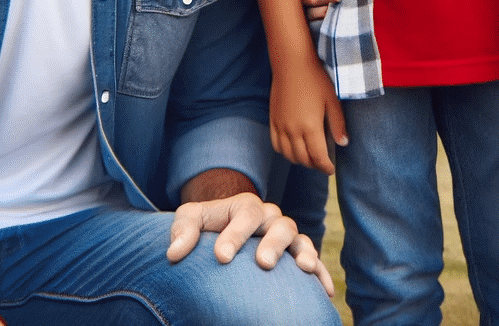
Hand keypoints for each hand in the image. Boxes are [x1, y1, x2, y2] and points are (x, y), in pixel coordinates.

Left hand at [166, 192, 334, 296]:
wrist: (226, 227)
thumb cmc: (206, 225)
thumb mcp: (190, 219)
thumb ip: (183, 231)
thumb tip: (174, 254)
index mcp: (245, 206)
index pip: (243, 216)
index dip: (234, 235)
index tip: (221, 257)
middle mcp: (271, 218)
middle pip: (279, 225)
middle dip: (272, 244)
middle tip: (263, 263)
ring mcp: (286, 235)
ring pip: (300, 239)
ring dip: (303, 253)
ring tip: (303, 268)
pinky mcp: (296, 253)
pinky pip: (313, 260)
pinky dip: (320, 273)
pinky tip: (324, 292)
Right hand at [269, 60, 345, 174]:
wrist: (291, 63)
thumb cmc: (315, 78)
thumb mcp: (332, 100)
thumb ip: (338, 124)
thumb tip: (343, 143)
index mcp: (310, 127)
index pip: (318, 157)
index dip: (325, 167)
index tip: (331, 169)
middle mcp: (293, 130)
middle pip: (302, 159)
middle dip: (314, 165)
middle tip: (322, 164)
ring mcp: (280, 126)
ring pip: (288, 154)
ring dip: (299, 160)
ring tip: (309, 158)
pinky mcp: (272, 120)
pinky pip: (276, 144)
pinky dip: (284, 152)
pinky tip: (293, 149)